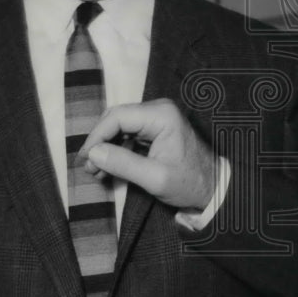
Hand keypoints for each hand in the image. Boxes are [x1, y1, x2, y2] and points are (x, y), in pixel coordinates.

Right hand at [79, 99, 215, 211]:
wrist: (212, 187)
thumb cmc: (189, 183)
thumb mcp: (154, 178)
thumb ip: (123, 164)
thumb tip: (93, 153)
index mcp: (162, 115)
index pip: (117, 117)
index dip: (96, 136)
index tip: (85, 159)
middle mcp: (159, 109)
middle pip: (116, 118)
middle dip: (99, 142)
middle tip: (88, 167)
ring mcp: (157, 117)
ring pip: (119, 126)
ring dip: (106, 147)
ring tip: (96, 171)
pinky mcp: (155, 128)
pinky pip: (128, 133)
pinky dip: (116, 149)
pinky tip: (108, 167)